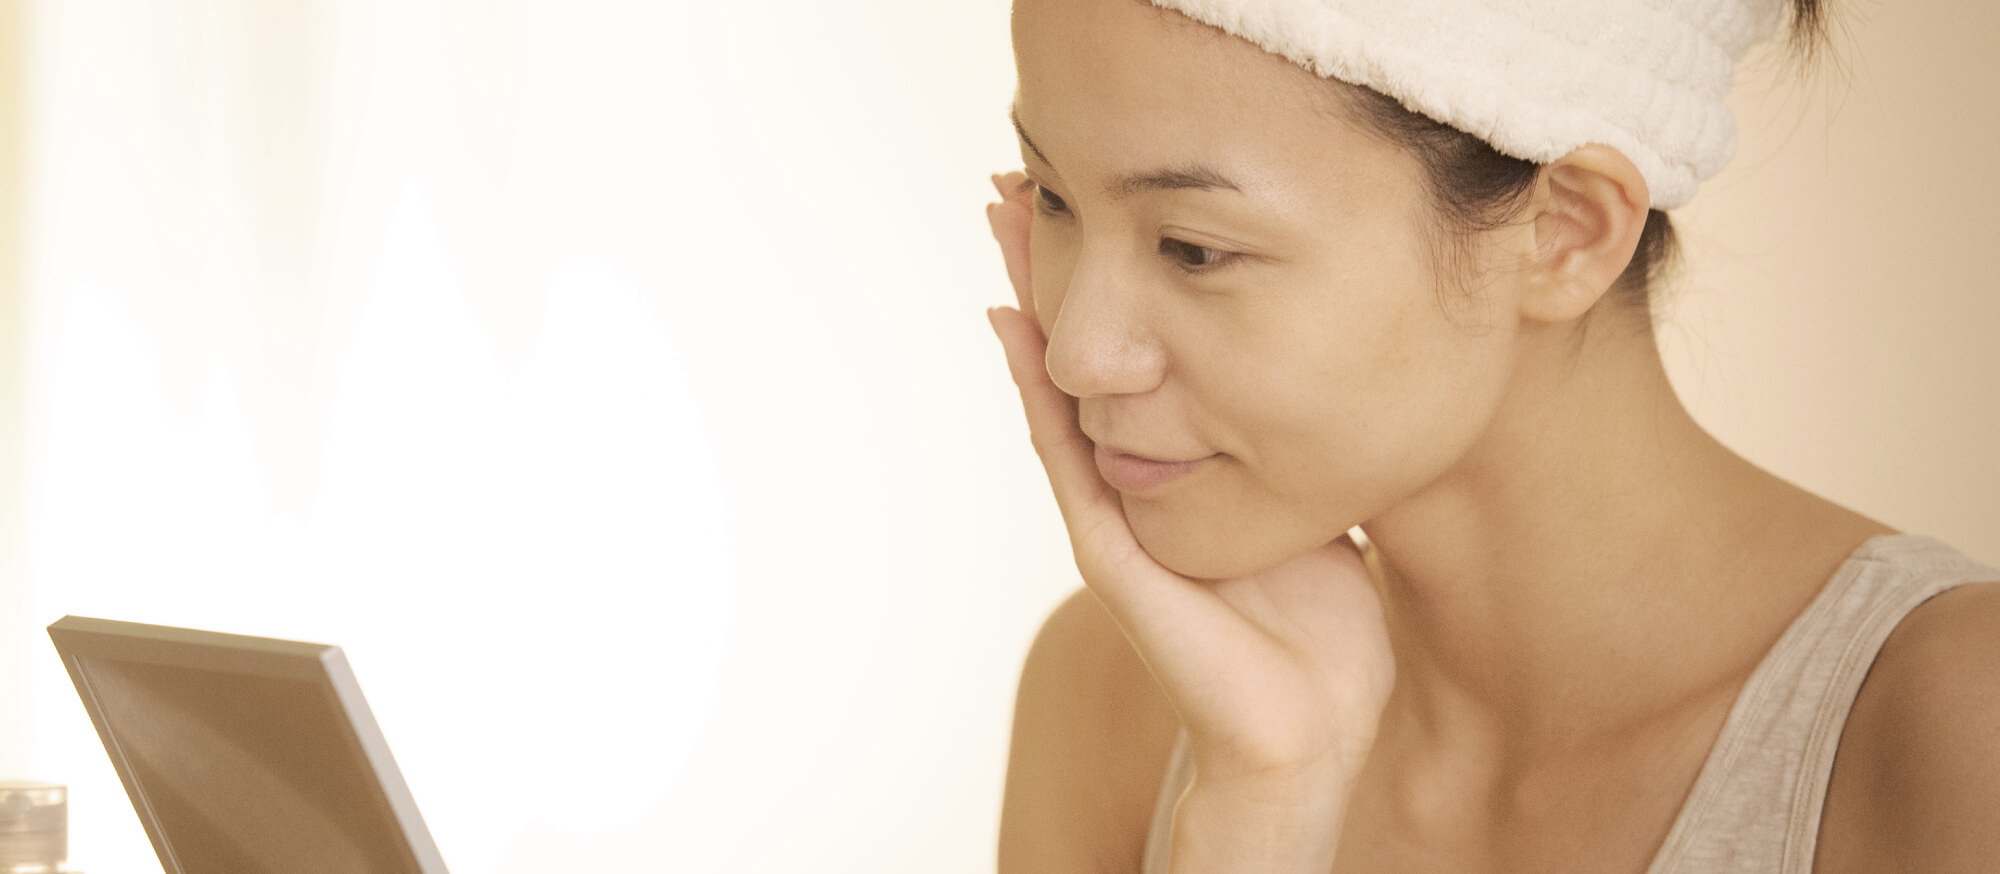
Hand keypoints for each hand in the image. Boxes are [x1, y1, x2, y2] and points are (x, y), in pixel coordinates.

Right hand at [984, 171, 1394, 865]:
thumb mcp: (1309, 504)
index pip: (1120, 364)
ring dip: (1023, 307)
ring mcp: (1108, 518)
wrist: (1308, 723)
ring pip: (1051, 391)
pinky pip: (1062, 454)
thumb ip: (1292, 445)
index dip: (1095, 288)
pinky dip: (1035, 389)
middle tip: (1011, 188)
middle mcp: (1124, 487)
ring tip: (999, 227)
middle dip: (1043, 275)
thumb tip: (1326, 370)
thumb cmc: (1318, 627)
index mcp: (1168, 475)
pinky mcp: (1109, 552)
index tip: (1079, 203)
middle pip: (1070, 361)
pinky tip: (1015, 329)